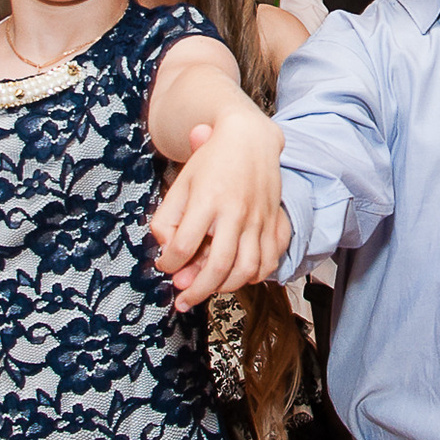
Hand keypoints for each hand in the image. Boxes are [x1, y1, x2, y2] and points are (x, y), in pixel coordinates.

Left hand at [149, 107, 288, 310]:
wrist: (250, 139)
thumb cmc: (212, 160)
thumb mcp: (181, 183)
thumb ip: (167, 218)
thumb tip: (167, 250)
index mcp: (208, 200)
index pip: (183, 245)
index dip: (169, 263)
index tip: (165, 265)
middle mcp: (236, 211)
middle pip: (218, 264)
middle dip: (198, 290)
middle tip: (183, 300)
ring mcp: (259, 219)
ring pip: (248, 269)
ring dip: (226, 287)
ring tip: (210, 289)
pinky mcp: (275, 222)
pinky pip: (270, 261)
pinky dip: (255, 276)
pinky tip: (239, 276)